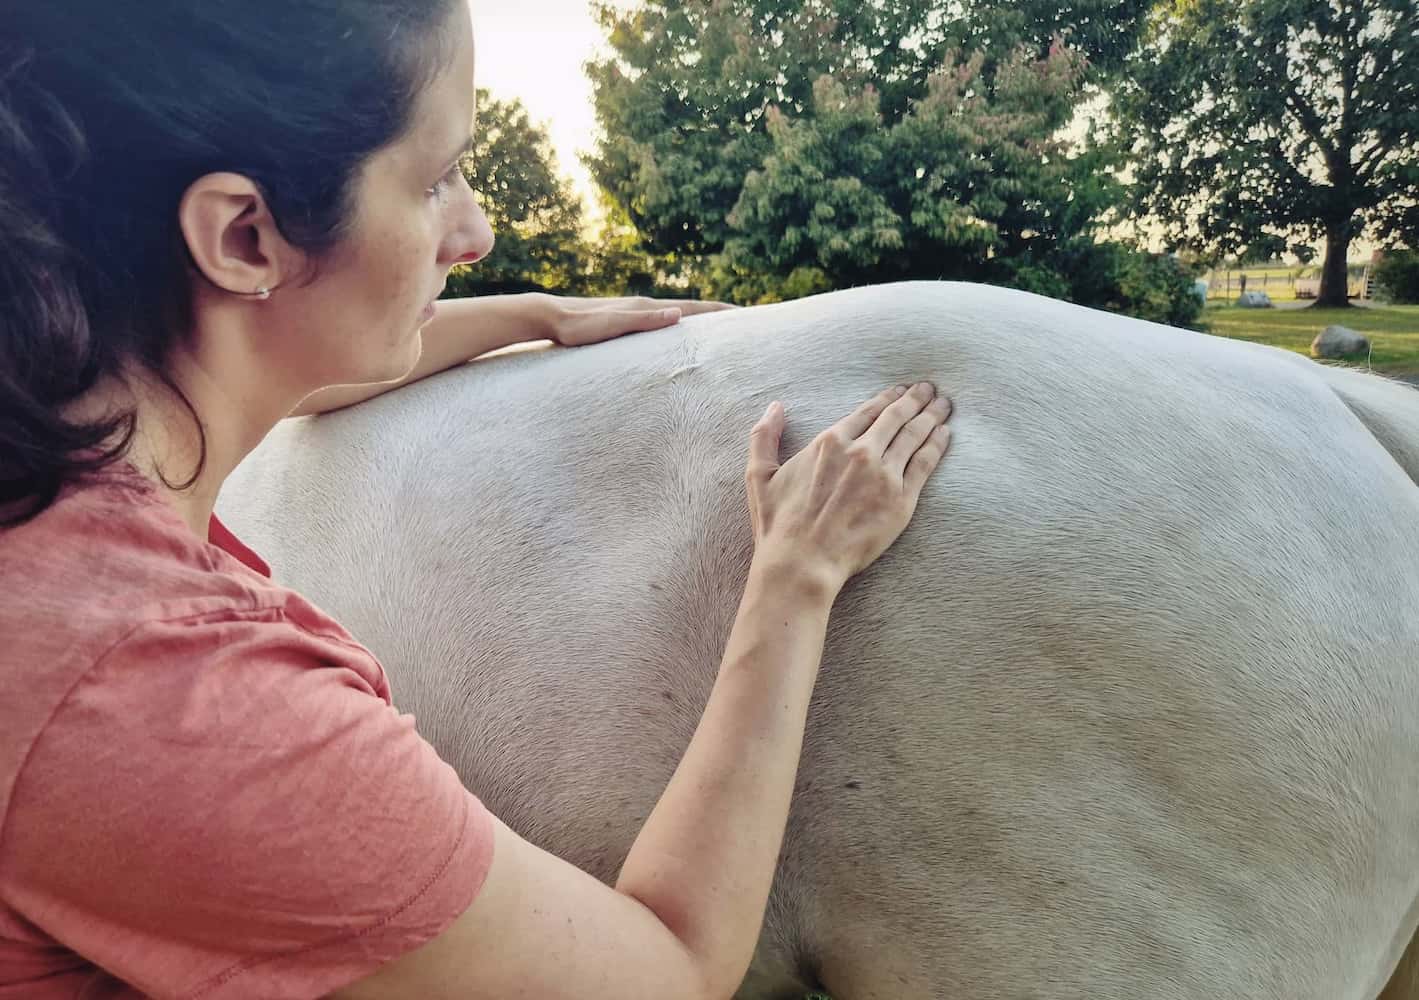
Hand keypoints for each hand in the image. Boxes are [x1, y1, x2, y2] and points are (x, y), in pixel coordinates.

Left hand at [543, 294, 737, 347]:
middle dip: (717, 315)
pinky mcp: (625, 322)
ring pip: (676, 317)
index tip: (746, 314)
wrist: (549, 317)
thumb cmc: (577, 326)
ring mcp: (635, 314)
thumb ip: (642, 321)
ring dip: (700, 323)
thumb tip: (678, 315)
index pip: (692, 310)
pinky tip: (678, 337)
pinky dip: (679, 328)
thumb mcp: (610, 325)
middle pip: (690, 311)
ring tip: (720, 331)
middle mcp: (644, 308)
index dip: (719, 312)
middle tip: (745, 322)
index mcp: (646, 308)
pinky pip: (661, 325)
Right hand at [744, 382, 952, 594]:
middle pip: (896, 417)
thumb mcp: (759, 476)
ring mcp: (883, 475)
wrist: (803, 563)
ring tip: (944, 404)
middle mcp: (860, 452)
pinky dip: (937, 444)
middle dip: (915, 399)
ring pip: (914, 435)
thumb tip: (774, 407)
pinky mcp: (901, 500)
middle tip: (929, 389)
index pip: (868, 411)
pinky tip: (945, 433)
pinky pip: (924, 463)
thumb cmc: (779, 525)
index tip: (900, 391)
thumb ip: (764, 436)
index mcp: (829, 442)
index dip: (887, 398)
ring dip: (932, 416)